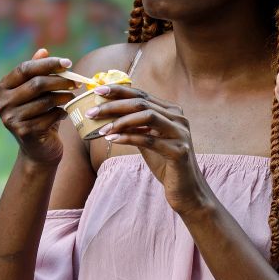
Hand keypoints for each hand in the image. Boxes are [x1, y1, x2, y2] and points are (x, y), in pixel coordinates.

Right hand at [0, 49, 77, 165]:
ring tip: (71, 97)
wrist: (39, 148)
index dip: (48, 64)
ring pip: (46, 100)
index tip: (68, 63)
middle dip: (61, 81)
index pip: (25, 69)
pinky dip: (61, 113)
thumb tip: (43, 50)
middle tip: (77, 82)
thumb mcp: (37, 92)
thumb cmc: (39, 114)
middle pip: (37, 84)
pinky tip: (64, 114)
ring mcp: (11, 118)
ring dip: (64, 97)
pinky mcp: (24, 132)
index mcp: (3, 87)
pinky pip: (50, 116)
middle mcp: (3, 102)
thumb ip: (38, 72)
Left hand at [87, 84, 210, 214]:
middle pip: (142, 103)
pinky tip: (113, 139)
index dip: (119, 90)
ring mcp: (180, 133)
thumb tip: (108, 116)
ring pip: (147, 116)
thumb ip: (136, 127)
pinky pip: (149, 140)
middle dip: (114, 105)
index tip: (98, 90)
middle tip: (92, 112)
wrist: (186, 190)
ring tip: (101, 130)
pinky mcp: (179, 151)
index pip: (142, 95)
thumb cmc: (166, 164)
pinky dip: (128, 137)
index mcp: (172, 112)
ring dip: (120, 121)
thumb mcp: (149, 141)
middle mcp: (178, 118)